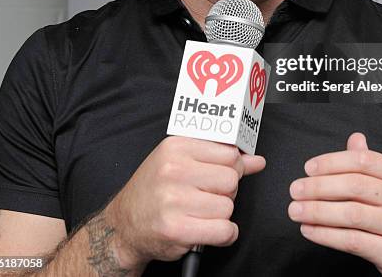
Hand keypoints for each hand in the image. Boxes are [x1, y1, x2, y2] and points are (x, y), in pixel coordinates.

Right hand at [106, 136, 265, 267]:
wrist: (124, 225)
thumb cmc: (156, 189)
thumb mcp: (182, 162)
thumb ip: (220, 158)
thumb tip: (256, 161)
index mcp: (176, 147)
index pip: (229, 153)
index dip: (233, 167)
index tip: (223, 174)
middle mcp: (173, 170)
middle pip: (231, 180)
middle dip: (226, 192)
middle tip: (208, 196)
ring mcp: (173, 200)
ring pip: (228, 206)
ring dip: (221, 215)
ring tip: (201, 213)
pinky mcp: (176, 229)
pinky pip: (224, 230)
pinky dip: (223, 234)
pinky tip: (209, 230)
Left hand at [288, 132, 381, 276]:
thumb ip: (375, 163)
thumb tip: (354, 139)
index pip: (364, 161)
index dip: (333, 162)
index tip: (309, 167)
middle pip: (354, 186)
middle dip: (319, 186)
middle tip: (295, 189)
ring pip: (351, 214)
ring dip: (317, 211)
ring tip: (295, 209)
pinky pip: (352, 241)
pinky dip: (326, 235)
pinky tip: (309, 230)